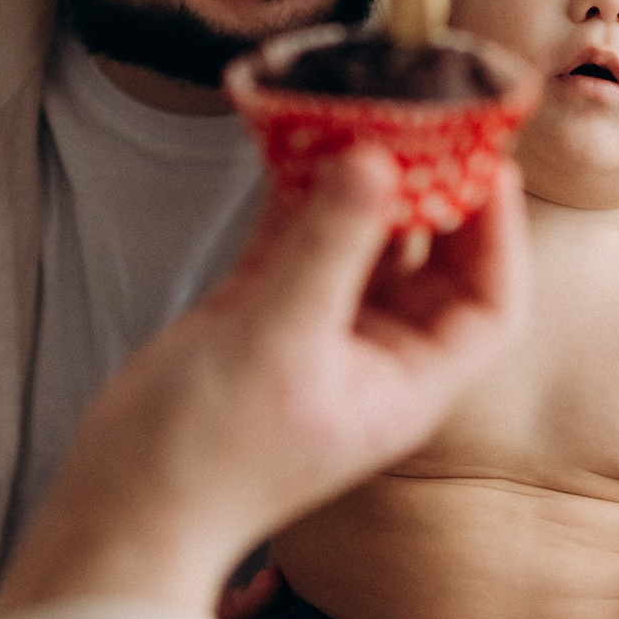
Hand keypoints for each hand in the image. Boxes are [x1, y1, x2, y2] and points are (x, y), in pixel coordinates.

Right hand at [0, 149, 527, 618]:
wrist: (120, 510)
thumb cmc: (206, 458)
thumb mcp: (278, 341)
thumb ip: (328, 246)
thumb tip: (374, 159)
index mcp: (406, 383)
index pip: (490, 301)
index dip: (498, 232)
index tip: (479, 160)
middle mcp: (373, 356)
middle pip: (431, 260)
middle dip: (427, 190)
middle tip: (416, 114)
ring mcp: (315, 331)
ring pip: (360, 240)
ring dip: (358, 180)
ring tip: (355, 108)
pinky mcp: (258, 314)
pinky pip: (297, 238)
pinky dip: (297, 193)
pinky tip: (291, 137)